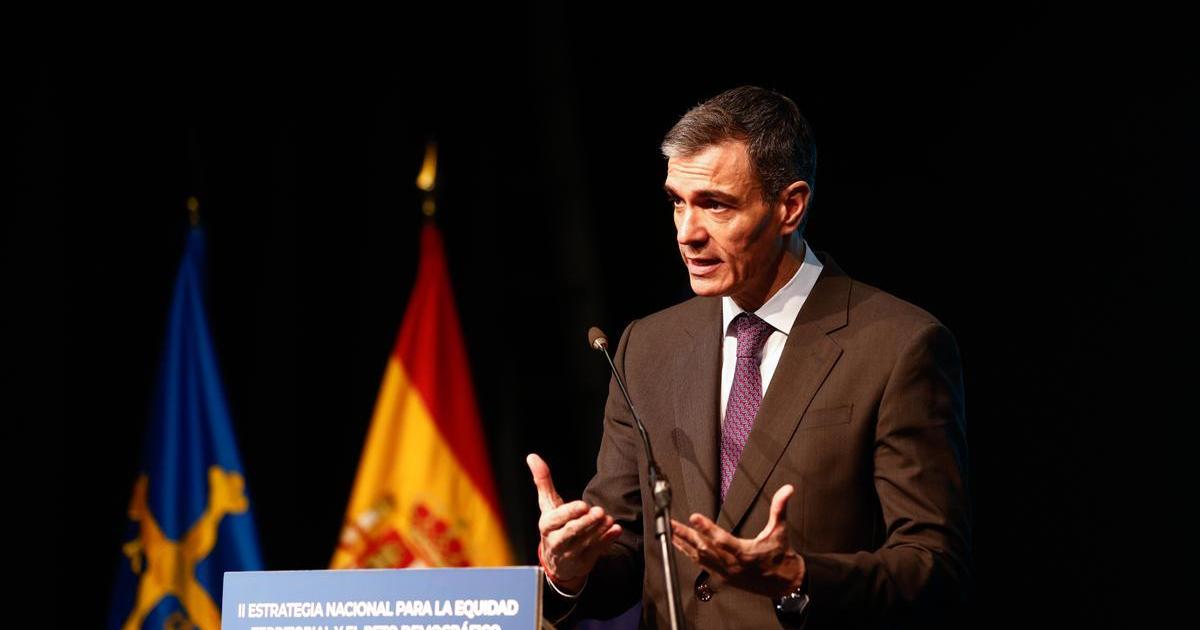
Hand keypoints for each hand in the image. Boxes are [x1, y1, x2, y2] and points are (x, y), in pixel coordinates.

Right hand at [527, 453, 622, 593]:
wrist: (557, 561)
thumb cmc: (554, 525)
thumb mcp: (547, 505)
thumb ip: (542, 481)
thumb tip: (532, 456)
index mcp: (547, 525)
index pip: (556, 519)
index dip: (570, 513)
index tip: (583, 505)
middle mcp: (556, 541)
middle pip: (571, 532)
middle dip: (586, 522)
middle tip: (599, 511)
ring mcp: (571, 554)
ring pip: (585, 542)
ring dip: (599, 530)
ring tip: (609, 518)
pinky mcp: (584, 562)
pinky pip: (596, 552)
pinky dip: (607, 541)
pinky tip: (616, 530)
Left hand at [670, 484, 804, 598]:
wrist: (784, 583)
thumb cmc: (780, 556)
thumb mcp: (781, 531)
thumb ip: (780, 508)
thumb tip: (788, 489)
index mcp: (747, 553)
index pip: (723, 540)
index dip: (707, 529)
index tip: (694, 517)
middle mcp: (733, 564)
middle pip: (705, 549)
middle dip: (686, 535)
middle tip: (672, 524)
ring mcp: (726, 572)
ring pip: (700, 558)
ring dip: (684, 544)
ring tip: (670, 532)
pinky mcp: (723, 576)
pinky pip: (702, 565)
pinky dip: (689, 554)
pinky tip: (680, 546)